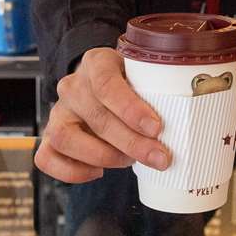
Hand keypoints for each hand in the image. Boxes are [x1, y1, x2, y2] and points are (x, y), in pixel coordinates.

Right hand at [36, 47, 167, 183]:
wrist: (104, 83)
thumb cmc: (131, 84)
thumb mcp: (145, 75)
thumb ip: (160, 91)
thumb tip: (188, 125)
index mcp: (97, 63)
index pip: (106, 83)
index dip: (130, 108)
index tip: (156, 127)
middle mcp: (73, 86)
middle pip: (95, 116)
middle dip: (131, 142)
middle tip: (159, 157)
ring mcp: (58, 112)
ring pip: (65, 137)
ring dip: (102, 156)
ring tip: (129, 161)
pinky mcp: (50, 136)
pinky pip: (47, 157)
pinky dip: (72, 172)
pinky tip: (98, 172)